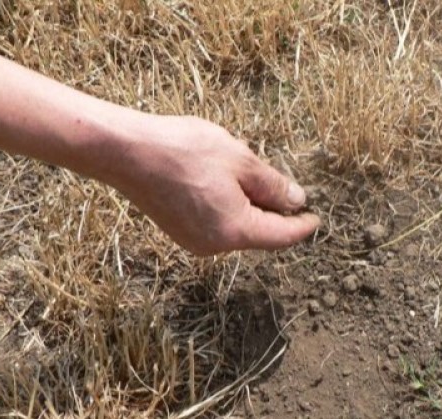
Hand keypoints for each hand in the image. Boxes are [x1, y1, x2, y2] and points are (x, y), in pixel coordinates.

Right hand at [95, 113, 320, 255]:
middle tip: (286, 187)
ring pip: (236, 227)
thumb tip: (296, 201)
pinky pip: (216, 222)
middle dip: (274, 212)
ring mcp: (193, 240)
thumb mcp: (241, 161)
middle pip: (258, 233)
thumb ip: (272, 185)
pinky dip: (229, 206)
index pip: (280, 235)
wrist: (125, 152)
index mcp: (235, 230)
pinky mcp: (178, 229)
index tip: (316, 219)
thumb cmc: (184, 151)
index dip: (301, 226)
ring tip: (249, 175)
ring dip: (250, 206)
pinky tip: (224, 180)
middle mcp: (214, 245)